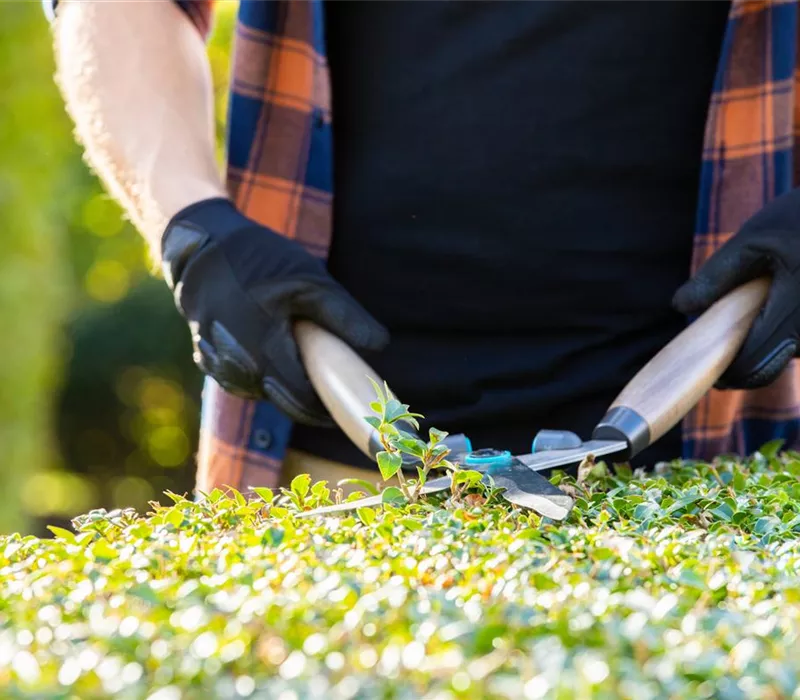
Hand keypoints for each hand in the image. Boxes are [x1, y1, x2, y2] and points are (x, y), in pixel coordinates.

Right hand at [161, 197, 388, 424]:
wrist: (201, 243)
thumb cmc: (259, 260)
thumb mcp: (310, 281)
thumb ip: (345, 316)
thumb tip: (380, 346)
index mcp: (263, 351)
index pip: (302, 400)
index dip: (329, 408)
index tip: (351, 405)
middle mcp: (235, 367)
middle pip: (284, 402)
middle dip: (313, 402)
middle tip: (338, 391)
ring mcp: (216, 365)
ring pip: (262, 392)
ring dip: (286, 386)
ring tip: (308, 364)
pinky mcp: (205, 358)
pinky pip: (242, 379)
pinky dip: (263, 373)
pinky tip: (276, 354)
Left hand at [672, 188, 799, 388]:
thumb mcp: (755, 239)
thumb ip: (717, 275)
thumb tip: (680, 307)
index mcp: (794, 309)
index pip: (754, 362)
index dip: (729, 372)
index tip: (712, 373)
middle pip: (772, 366)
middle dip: (746, 363)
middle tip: (725, 355)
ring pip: (790, 354)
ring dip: (768, 344)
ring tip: (761, 308)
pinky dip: (787, 332)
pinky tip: (781, 306)